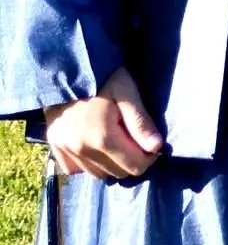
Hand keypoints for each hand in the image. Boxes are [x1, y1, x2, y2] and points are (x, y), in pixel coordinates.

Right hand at [43, 67, 163, 178]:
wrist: (66, 70)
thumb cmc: (103, 78)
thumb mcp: (128, 93)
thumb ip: (140, 122)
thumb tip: (156, 147)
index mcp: (102, 137)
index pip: (134, 166)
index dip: (148, 158)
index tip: (152, 145)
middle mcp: (82, 150)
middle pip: (116, 173)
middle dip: (131, 161)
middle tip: (135, 141)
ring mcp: (65, 150)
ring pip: (97, 174)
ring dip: (111, 164)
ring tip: (117, 142)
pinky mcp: (54, 147)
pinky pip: (75, 169)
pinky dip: (89, 163)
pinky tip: (96, 147)